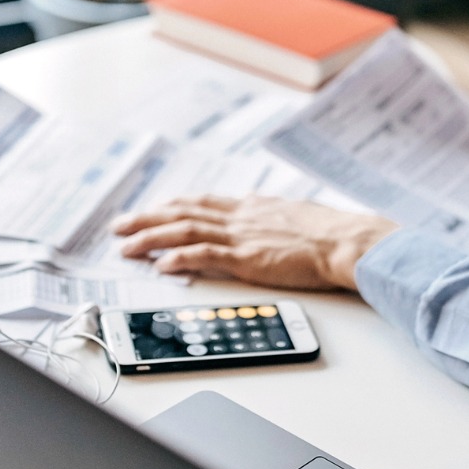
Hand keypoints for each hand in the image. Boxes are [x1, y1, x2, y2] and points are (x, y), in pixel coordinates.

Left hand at [114, 195, 397, 291]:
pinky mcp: (248, 258)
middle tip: (120, 225)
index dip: (172, 206)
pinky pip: (205, 255)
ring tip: (126, 246)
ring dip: (151, 237)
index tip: (153, 209)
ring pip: (185, 230)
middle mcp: (242, 216)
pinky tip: (160, 265)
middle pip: (183, 212)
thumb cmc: (333, 233)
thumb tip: (262, 207)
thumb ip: (273, 213)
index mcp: (253, 207)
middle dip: (148, 218)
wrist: (348, 241)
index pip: (203, 203)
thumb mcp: (296, 213)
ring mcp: (243, 236)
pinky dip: (179, 258)